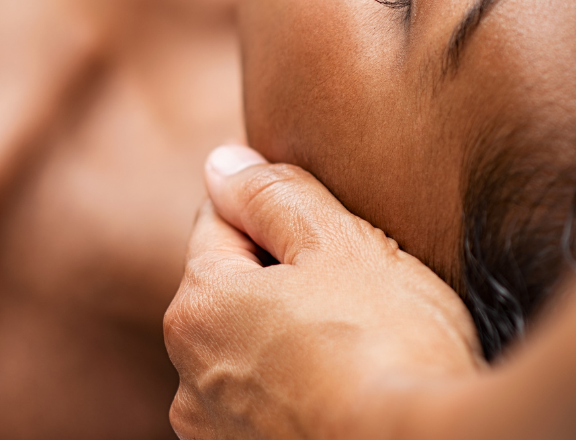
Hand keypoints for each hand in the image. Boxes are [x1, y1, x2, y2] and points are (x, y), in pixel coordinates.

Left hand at [163, 145, 482, 439]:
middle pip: (234, 292)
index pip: (220, 222)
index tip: (329, 233)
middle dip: (283, 281)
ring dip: (290, 341)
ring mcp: (217, 434)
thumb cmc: (387, 345)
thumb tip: (222, 164)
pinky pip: (272, 406)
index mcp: (198, 305)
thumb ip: (273, 195)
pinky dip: (301, 393)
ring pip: (253, 354)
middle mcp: (188, 377)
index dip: (278, 214)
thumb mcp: (338, 243)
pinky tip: (351, 390)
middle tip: (356, 290)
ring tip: (361, 347)